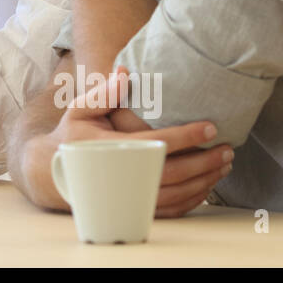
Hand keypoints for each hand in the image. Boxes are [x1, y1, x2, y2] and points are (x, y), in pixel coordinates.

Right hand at [26, 68, 232, 217]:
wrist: (55, 173)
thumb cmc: (72, 136)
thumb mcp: (79, 109)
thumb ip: (103, 92)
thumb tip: (124, 72)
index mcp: (108, 149)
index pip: (156, 144)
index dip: (186, 136)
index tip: (211, 127)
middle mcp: (120, 176)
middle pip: (172, 174)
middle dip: (205, 162)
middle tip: (228, 149)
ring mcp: (128, 196)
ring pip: (176, 195)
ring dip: (205, 181)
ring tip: (224, 164)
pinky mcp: (134, 208)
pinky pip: (172, 209)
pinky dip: (194, 199)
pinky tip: (208, 184)